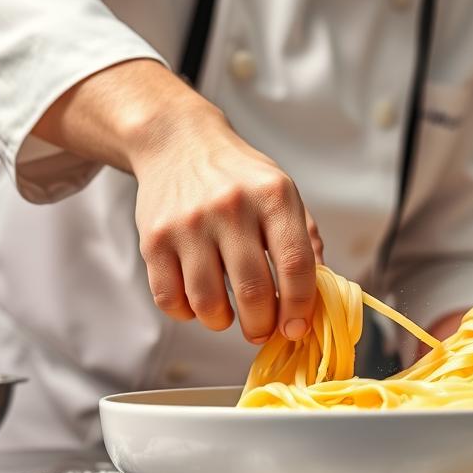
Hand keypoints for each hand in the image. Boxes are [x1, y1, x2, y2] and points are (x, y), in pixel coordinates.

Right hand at [32, 59, 322, 342]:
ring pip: (208, 303)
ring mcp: (188, 224)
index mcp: (272, 197)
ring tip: (229, 315)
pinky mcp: (154, 240)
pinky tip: (197, 301)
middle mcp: (230, 207)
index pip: (296, 265)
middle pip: (254, 292)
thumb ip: (305, 241)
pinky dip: (187, 313)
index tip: (296, 328)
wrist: (177, 142)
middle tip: (262, 330)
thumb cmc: (238, 177)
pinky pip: (169, 299)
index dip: (299, 307)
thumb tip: (318, 295)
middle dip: (262, 326)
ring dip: (223, 322)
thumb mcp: (282, 193)